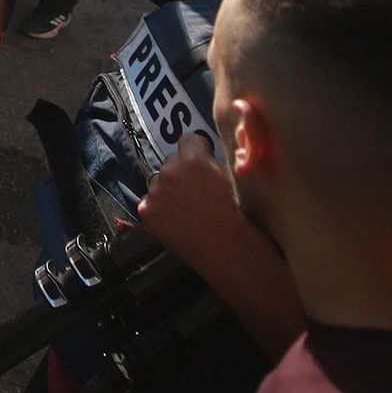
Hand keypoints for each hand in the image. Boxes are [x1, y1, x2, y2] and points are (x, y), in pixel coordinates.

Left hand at [137, 133, 261, 275]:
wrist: (235, 252)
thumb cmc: (243, 217)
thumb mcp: (235, 178)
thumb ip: (217, 163)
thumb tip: (211, 155)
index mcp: (193, 160)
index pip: (188, 140)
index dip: (199, 150)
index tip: (204, 158)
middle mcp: (170, 173)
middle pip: (172, 162)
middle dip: (183, 172)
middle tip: (198, 190)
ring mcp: (156, 194)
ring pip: (159, 183)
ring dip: (170, 190)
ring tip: (189, 208)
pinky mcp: (149, 214)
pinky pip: (150, 204)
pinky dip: (161, 209)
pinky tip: (178, 220)